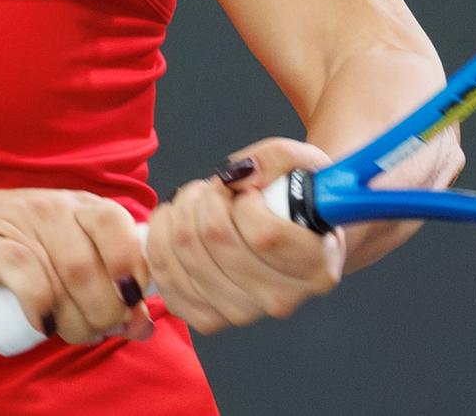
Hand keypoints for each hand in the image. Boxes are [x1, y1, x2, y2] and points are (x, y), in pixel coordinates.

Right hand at [0, 188, 152, 345]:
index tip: (131, 305)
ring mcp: (23, 225)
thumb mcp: (65, 256)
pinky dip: (42, 305)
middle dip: (105, 312)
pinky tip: (43, 325)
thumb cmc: (15, 247)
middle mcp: (57, 209)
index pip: (122, 228)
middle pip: (95, 266)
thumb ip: (105, 286)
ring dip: (77, 319)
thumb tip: (144, 327)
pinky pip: (25, 276)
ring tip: (72, 333)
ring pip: (67, 275)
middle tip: (97, 330)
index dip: (133, 271)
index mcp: (83, 207)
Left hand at [146, 137, 345, 334]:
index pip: (264, 234)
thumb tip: (237, 173)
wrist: (292, 239)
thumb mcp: (305, 164)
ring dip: (179, 214)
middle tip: (214, 189)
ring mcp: (242, 313)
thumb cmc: (300, 201)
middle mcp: (280, 299)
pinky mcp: (208, 318)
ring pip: (185, 254)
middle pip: (217, 240)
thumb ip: (276, 157)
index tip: (249, 192)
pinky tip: (175, 224)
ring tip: (196, 202)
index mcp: (315, 267)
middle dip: (205, 198)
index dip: (245, 201)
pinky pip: (165, 278)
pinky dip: (160, 241)